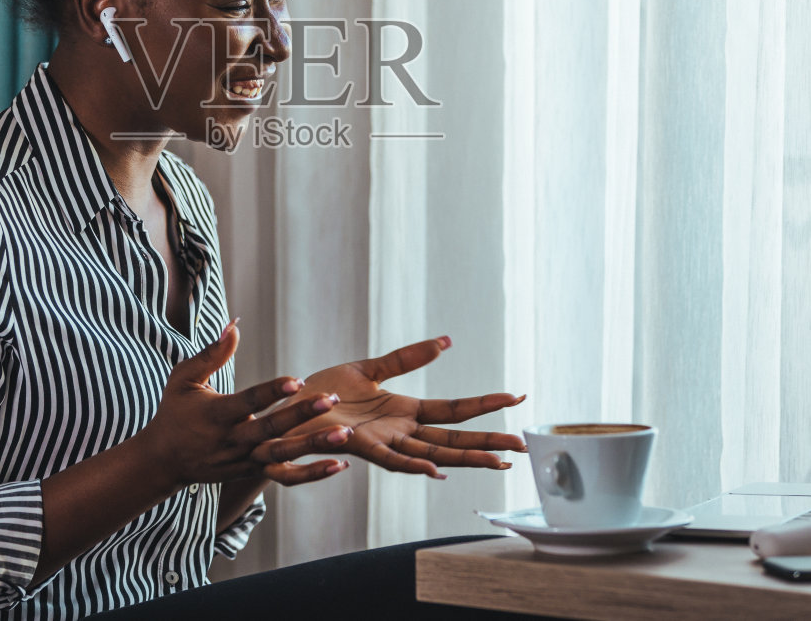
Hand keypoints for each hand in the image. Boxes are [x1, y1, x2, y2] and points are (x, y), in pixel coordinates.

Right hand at [137, 320, 355, 488]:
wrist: (163, 460)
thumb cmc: (175, 410)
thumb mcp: (184, 378)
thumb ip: (211, 354)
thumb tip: (234, 324)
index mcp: (217, 414)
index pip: (249, 402)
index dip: (272, 392)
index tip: (297, 380)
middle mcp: (232, 440)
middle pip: (271, 429)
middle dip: (301, 415)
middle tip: (330, 400)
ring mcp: (244, 460)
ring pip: (282, 456)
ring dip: (314, 446)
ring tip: (344, 435)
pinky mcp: (252, 473)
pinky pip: (285, 476)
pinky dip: (312, 473)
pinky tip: (340, 464)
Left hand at [282, 336, 526, 478]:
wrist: (286, 408)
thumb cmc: (323, 392)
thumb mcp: (370, 369)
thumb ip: (407, 358)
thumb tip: (446, 342)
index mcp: (405, 412)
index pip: (455, 410)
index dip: (485, 404)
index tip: (517, 397)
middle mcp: (400, 432)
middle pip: (453, 439)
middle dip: (488, 442)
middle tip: (524, 446)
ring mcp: (382, 443)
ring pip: (431, 454)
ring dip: (463, 459)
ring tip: (496, 461)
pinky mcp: (358, 446)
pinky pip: (389, 459)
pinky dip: (412, 464)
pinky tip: (435, 469)